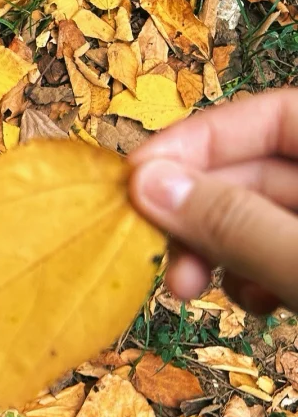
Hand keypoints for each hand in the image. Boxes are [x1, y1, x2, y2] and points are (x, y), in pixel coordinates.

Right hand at [128, 88, 297, 313]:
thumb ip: (234, 222)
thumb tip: (150, 184)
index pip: (271, 116)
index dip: (201, 140)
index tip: (138, 177)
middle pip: (258, 173)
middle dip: (200, 212)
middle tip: (154, 248)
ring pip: (262, 219)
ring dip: (217, 250)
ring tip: (189, 286)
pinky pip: (279, 255)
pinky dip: (253, 276)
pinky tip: (252, 300)